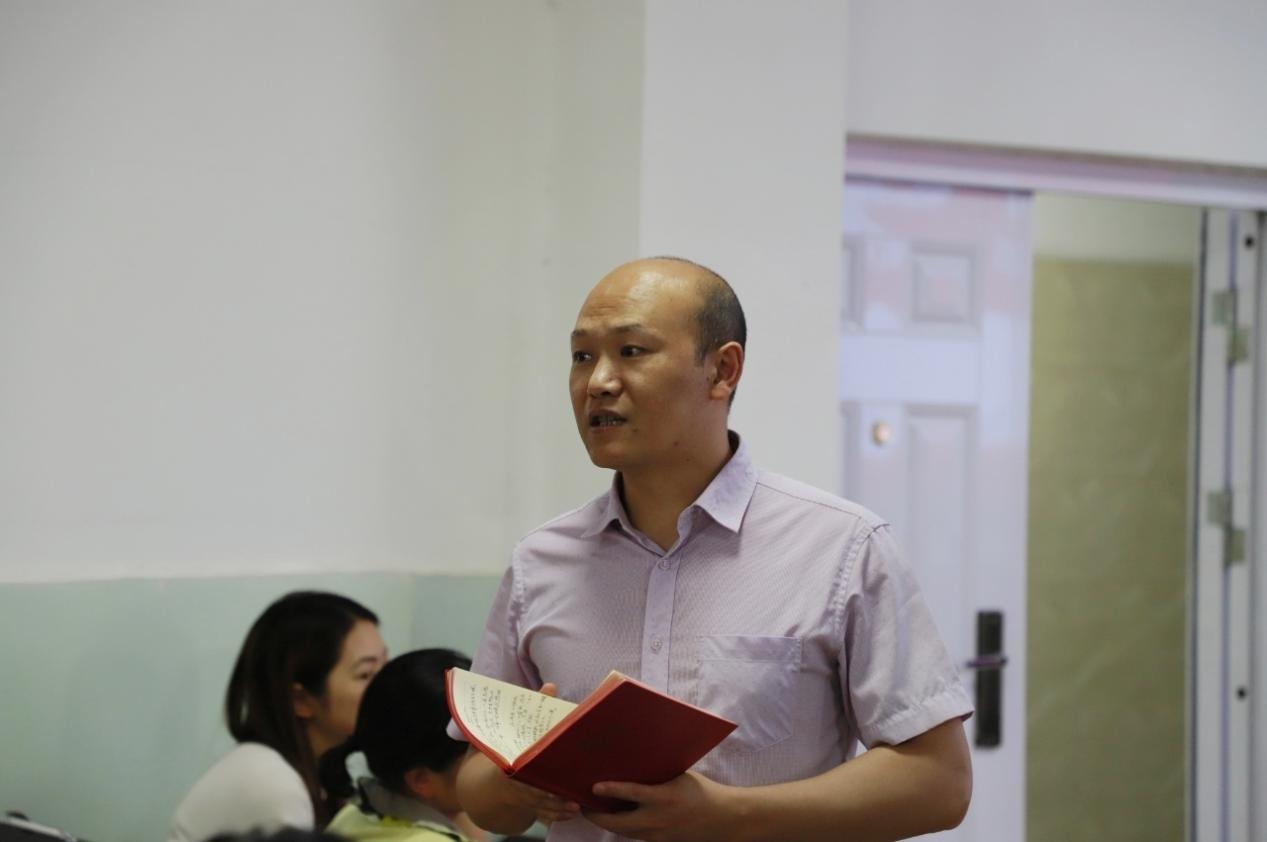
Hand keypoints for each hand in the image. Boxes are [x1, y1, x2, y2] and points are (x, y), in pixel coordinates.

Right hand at [502, 683, 581, 825]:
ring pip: (540, 804)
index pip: (519, 765)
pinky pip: (544, 813)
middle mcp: (514, 781)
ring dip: (558, 806)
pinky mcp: (530, 805)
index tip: (544, 767)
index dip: (531, 768)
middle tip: (569, 792)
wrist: (491, 782)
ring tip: (576, 805)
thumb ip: (536, 708)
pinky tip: (574, 812)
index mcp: (508, 760)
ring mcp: (522, 795)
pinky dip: (558, 814)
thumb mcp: (516, 728)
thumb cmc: (511, 748)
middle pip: (532, 789)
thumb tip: (551, 686)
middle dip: (549, 793)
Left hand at [584, 771, 740, 841]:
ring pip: (624, 833)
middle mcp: (657, 819)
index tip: (593, 787)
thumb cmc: (702, 792)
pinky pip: (635, 836)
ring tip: (595, 812)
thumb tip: (635, 761)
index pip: (631, 793)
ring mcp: (657, 835)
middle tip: (583, 806)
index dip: (610, 790)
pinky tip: (617, 819)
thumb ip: (657, 774)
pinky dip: (623, 829)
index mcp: (663, 797)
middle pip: (618, 823)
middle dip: (597, 817)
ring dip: (608, 824)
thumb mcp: (679, 776)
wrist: (722, 819)